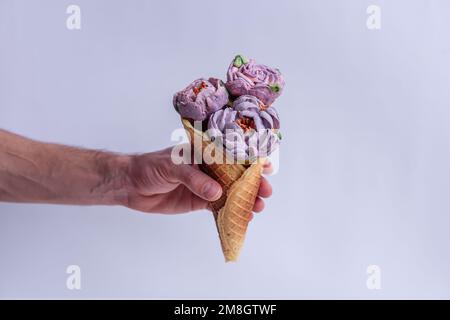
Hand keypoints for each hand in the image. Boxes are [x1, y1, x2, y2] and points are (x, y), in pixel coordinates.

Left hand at [123, 146, 272, 214]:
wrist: (131, 185)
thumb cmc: (150, 167)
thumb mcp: (172, 167)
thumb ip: (194, 179)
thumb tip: (217, 192)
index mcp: (203, 152)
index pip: (231, 154)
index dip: (249, 160)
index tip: (266, 166)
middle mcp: (207, 167)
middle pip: (235, 175)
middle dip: (252, 183)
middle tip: (265, 192)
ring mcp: (204, 185)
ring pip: (230, 192)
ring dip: (244, 200)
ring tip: (258, 208)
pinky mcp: (198, 201)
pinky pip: (218, 206)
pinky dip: (230, 212)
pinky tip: (242, 219)